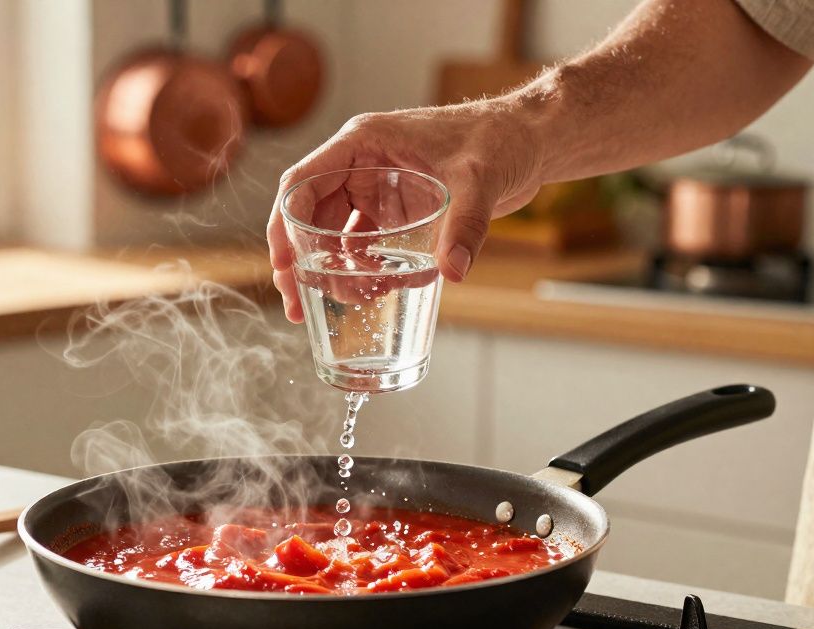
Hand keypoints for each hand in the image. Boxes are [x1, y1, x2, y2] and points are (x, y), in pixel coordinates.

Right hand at [266, 100, 544, 322]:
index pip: (301, 183)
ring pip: (332, 231)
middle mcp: (361, 163)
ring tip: (341, 302)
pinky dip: (359, 268)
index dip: (286, 226)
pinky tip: (370, 291)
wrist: (528, 141)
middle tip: (297, 304)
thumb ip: (466, 225)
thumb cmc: (500, 140)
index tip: (286, 267)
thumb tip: (454, 271)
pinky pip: (361, 241)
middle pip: (308, 213)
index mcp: (363, 144)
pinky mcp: (394, 206)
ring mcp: (376, 185)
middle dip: (299, 260)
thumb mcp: (480, 179)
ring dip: (328, 268)